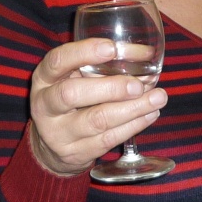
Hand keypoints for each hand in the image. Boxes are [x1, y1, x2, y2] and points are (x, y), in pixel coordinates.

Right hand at [27, 38, 166, 176]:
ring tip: (158, 98)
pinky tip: (150, 114)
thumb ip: (100, 63)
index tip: (112, 48)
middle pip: (72, 94)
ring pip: (96, 120)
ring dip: (132, 109)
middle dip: (110, 88)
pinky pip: (108, 139)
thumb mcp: (74, 76)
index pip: (57, 61)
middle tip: (139, 85)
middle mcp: (45, 105)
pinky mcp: (76, 153)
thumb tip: (144, 54)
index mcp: (44, 78)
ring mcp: (58, 133)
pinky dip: (134, 125)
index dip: (84, 52)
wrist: (52, 145)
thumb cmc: (71, 97)